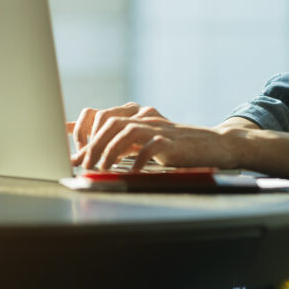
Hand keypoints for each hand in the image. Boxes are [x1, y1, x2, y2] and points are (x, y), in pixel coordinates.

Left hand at [67, 102, 238, 169]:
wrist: (214, 144)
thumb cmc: (176, 147)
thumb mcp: (145, 141)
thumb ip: (119, 141)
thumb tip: (85, 147)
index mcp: (137, 115)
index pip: (103, 116)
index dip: (85, 132)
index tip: (74, 154)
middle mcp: (145, 117)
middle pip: (111, 122)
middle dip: (93, 144)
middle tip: (84, 166)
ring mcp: (159, 127)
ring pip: (126, 130)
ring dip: (109, 151)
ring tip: (101, 170)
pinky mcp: (172, 141)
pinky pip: (149, 146)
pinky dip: (136, 160)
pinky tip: (129, 173)